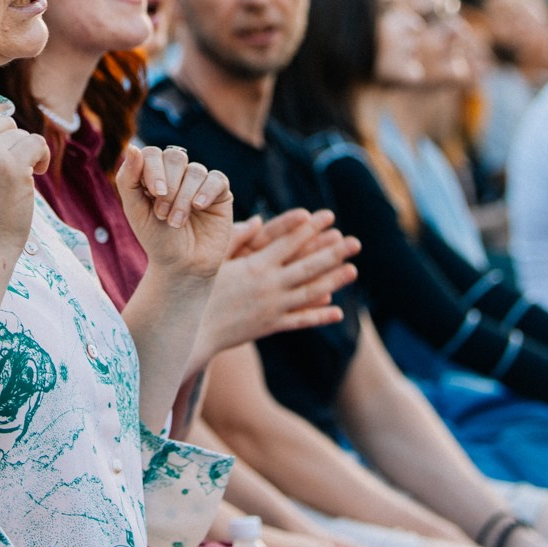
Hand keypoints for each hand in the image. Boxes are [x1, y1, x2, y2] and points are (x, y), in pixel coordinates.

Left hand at [115, 143, 232, 278]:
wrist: (182, 266)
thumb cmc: (156, 239)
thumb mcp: (135, 211)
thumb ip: (128, 179)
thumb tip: (132, 146)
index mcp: (153, 174)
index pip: (152, 154)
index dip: (153, 169)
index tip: (153, 194)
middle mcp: (177, 173)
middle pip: (175, 156)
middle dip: (169, 185)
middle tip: (162, 213)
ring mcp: (199, 181)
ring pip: (195, 170)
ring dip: (184, 198)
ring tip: (176, 222)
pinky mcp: (220, 192)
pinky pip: (216, 179)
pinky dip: (206, 192)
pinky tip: (199, 207)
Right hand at [200, 208, 359, 355]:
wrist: (192, 330)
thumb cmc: (197, 290)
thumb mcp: (215, 260)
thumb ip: (237, 239)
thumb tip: (257, 221)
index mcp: (254, 265)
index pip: (289, 242)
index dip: (310, 228)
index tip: (328, 216)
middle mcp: (268, 285)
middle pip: (308, 266)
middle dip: (333, 252)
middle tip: (355, 242)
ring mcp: (272, 307)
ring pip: (309, 292)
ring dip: (334, 281)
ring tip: (353, 271)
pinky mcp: (270, 326)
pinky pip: (300, 321)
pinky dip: (319, 316)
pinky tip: (338, 311)